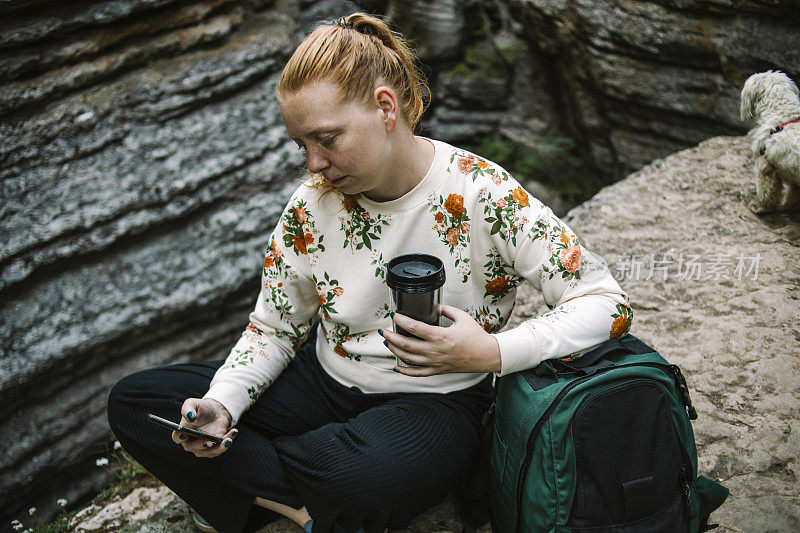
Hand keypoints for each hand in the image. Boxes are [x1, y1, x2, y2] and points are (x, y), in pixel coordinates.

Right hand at [172, 398, 237, 457]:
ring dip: (219, 448)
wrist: (216, 411)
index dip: (179, 437)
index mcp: (183, 432)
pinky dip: (228, 441)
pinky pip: (221, 447)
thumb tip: (190, 417)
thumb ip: (188, 409)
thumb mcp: (192, 403)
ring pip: (209, 452)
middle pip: (194, 448)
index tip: (184, 435)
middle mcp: (191, 442)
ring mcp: (203, 446)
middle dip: (202, 445)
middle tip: (210, 442)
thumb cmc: (201, 408)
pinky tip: (233, 432)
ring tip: (228, 439)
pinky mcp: (215, 446)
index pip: (177, 437)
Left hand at [382, 304, 501, 375]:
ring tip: (388, 343)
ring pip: (408, 359)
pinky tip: (396, 367)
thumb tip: (434, 306)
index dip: (401, 321)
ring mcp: (435, 363)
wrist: (486, 355)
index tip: (394, 315)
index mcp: (440, 336)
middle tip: (384, 330)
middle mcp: (435, 351)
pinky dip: (405, 371)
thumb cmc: (476, 337)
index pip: (414, 327)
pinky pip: (417, 374)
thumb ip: (446, 310)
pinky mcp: (437, 370)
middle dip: (391, 337)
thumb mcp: (462, 317)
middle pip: (406, 345)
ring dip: (394, 351)